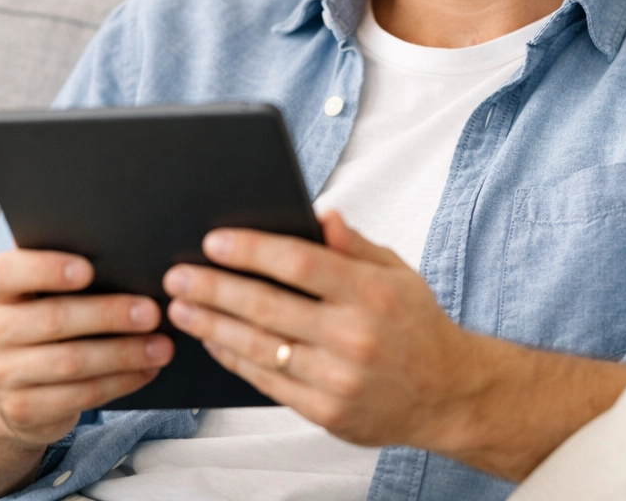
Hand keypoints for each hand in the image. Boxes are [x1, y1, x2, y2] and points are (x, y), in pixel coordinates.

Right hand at [0, 249, 172, 447]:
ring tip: (162, 346)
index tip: (89, 270)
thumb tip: (127, 251)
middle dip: (109, 315)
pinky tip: (146, 370)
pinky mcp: (22, 409)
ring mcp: (1, 373)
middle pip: (53, 319)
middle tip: (152, 312)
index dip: (48, 269)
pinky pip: (78, 395)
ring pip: (71, 362)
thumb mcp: (42, 287)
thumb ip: (71, 265)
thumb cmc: (43, 313)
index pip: (9, 271)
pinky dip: (119, 382)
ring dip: (123, 354)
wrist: (10, 381)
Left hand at [162, 212, 479, 451]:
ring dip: (213, 325)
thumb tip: (320, 213)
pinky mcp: (326, 411)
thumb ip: (354, 245)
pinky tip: (213, 340)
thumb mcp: (396, 271)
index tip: (214, 241)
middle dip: (215, 288)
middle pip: (268, 306)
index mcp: (370, 292)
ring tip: (181, 308)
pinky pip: (267, 381)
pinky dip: (234, 358)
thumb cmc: (417, 324)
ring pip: (260, 347)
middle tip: (177, 275)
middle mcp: (353, 335)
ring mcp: (338, 378)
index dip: (252, 250)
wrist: (447, 394)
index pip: (299, 263)